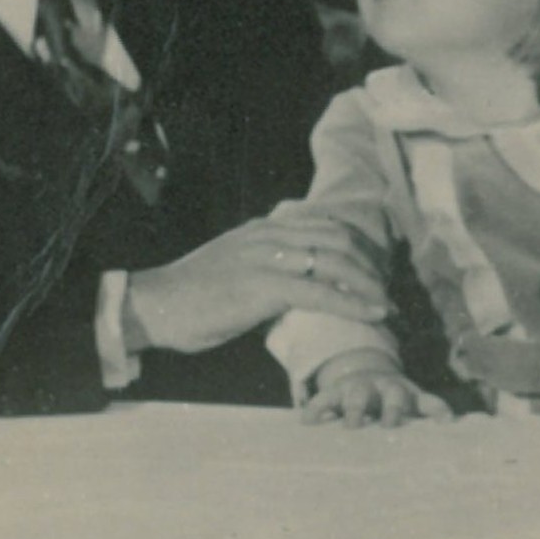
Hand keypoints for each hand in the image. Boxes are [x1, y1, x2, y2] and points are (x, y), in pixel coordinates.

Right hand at [123, 213, 387, 356]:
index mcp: (264, 227)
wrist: (152, 307)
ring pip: (336, 261)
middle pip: (339, 238)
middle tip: (387, 291)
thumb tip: (300, 284)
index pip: (327, 224)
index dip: (360, 246)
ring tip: (387, 305)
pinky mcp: (261, 286)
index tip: (378, 270)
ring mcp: (265, 257)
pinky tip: (373, 314)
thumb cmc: (192, 296)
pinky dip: (353, 303)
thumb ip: (268, 266)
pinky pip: (320, 292)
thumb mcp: (236, 266)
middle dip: (372, 264)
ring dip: (370, 284)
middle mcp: (268, 234)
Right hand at [300, 350, 451, 427]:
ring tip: (350, 424)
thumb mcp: (413, 404)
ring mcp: (359, 388)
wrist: (362, 373)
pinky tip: (306, 421)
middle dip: (393, 409)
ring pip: (358, 396)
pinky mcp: (335, 391)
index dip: (437, 410)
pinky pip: (324, 398)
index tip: (447, 421)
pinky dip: (316, 408)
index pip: (426, 402)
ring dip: (355, 409)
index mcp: (408, 394)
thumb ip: (430, 413)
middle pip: (393, 396)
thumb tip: (453, 427)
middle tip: (391, 425)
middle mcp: (385, 388)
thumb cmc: (393, 399)